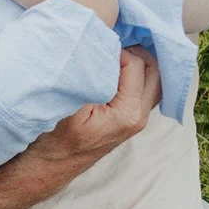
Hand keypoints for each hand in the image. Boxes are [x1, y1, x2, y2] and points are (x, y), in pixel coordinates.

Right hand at [22, 48, 161, 164]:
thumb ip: (91, 77)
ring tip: (116, 53)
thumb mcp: (70, 104)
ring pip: (154, 79)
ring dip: (139, 62)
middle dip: (136, 51)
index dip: (116, 50)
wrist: (53, 163)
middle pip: (155, 70)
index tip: (96, 49)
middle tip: (112, 45)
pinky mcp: (132, 117)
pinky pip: (145, 88)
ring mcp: (138, 118)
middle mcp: (139, 116)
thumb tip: (101, 47)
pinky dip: (137, 73)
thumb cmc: (56, 136)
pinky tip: (117, 67)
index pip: (135, 64)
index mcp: (127, 113)